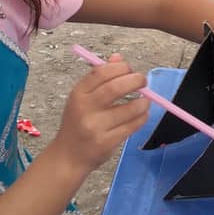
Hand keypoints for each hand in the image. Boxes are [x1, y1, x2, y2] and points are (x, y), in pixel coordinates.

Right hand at [54, 54, 149, 174]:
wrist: (68, 157)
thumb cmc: (78, 123)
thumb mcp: (82, 99)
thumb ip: (100, 78)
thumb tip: (118, 57)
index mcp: (78, 94)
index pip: (101, 72)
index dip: (120, 67)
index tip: (129, 69)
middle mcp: (84, 109)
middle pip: (115, 88)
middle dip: (135, 81)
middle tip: (143, 82)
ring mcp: (95, 127)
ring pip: (129, 109)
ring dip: (143, 102)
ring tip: (145, 101)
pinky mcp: (106, 142)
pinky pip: (132, 126)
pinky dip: (142, 118)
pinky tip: (142, 115)